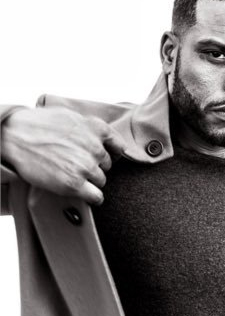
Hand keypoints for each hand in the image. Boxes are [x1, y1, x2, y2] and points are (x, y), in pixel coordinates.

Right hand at [1, 107, 126, 203]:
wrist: (14, 134)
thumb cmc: (40, 124)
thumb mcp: (73, 117)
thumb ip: (92, 128)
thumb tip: (103, 140)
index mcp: (98, 128)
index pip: (119, 147)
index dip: (112, 154)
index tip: (102, 158)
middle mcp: (95, 147)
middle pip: (107, 166)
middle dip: (96, 167)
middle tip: (78, 165)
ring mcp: (85, 166)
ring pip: (101, 180)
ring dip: (91, 181)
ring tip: (74, 176)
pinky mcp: (73, 183)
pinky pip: (96, 196)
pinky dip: (94, 198)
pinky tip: (88, 195)